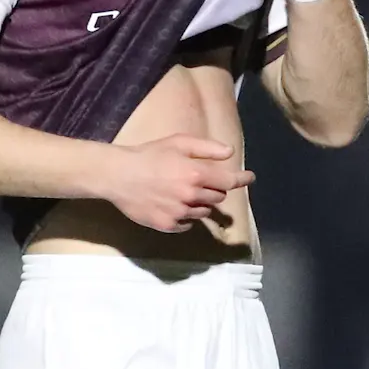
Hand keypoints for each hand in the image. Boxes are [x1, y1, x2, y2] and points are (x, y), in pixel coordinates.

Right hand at [104, 135, 253, 231]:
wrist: (118, 175)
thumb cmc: (149, 155)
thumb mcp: (178, 142)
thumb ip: (207, 148)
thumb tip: (230, 153)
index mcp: (196, 174)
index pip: (228, 181)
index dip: (241, 179)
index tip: (249, 177)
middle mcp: (191, 196)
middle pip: (217, 197)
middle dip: (213, 188)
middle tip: (197, 179)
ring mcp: (179, 213)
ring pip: (203, 212)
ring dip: (200, 203)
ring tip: (182, 191)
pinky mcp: (167, 225)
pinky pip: (187, 225)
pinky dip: (186, 217)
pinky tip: (173, 205)